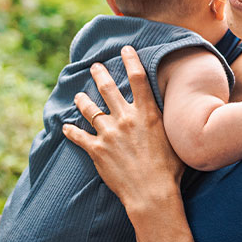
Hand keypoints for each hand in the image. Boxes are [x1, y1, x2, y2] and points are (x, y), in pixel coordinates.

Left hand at [64, 46, 183, 213]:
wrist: (152, 192)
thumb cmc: (171, 169)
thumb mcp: (175, 138)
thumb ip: (169, 122)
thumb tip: (177, 112)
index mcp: (147, 113)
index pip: (138, 78)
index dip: (131, 60)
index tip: (125, 49)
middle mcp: (126, 119)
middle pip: (108, 89)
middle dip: (100, 74)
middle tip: (95, 66)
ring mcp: (108, 134)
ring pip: (90, 109)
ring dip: (83, 100)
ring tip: (79, 95)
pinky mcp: (96, 151)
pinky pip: (78, 136)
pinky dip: (70, 131)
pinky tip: (64, 127)